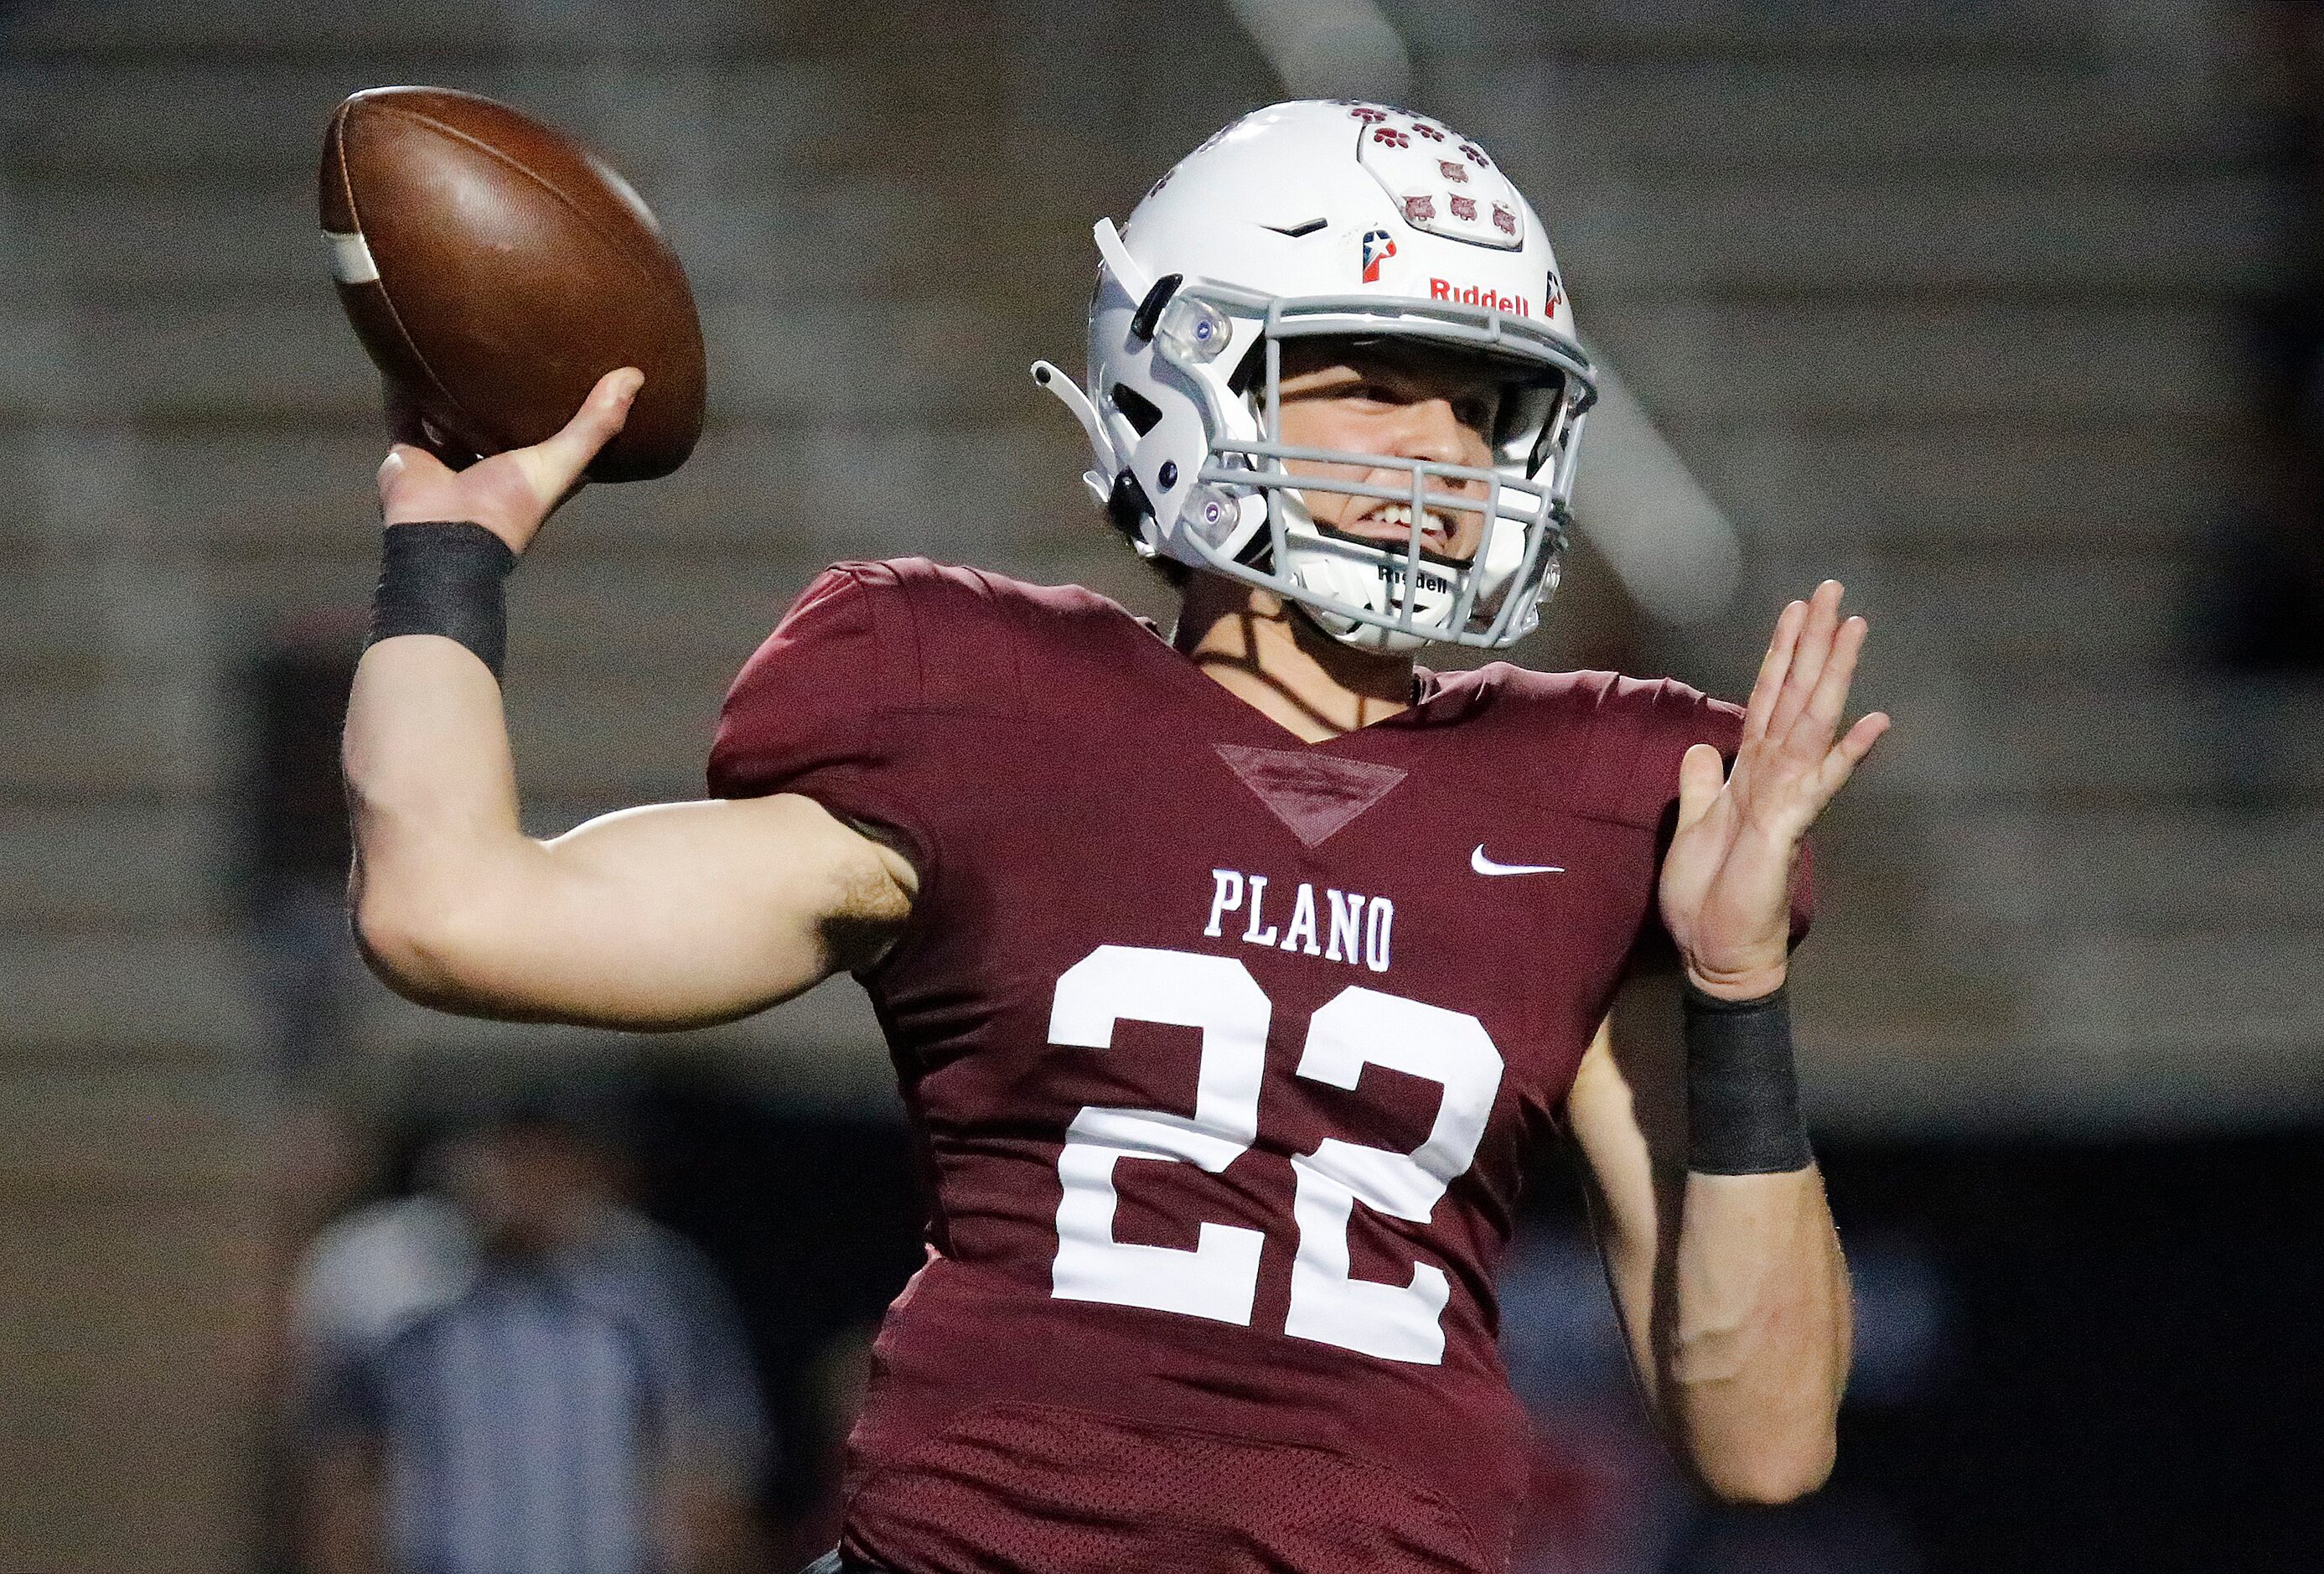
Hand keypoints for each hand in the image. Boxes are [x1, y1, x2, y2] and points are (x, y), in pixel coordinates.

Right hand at [376, 367, 642, 553]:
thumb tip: (635, 375)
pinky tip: (405, 352)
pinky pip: (403, 415)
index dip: (564, 411)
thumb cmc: (508, 506)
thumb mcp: (562, 461)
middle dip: (500, 393)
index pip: (554, 438)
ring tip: (454, 343)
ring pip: (447, 416)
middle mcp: (489, 467)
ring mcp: (447, 462)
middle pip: (496, 422)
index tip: (575, 374)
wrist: (440, 535)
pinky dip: (403, 389)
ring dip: (449, 388)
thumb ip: (596, 424)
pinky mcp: (409, 456)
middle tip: (508, 345)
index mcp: (528, 473)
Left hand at [1658, 580, 1889, 999]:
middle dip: (1813, 642)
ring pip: (1813, 722)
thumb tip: (1702, 746)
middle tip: (1831, 590)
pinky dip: (1846, 751)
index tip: (1795, 610)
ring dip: (1831, 674)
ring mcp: (1787, 797)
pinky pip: (1821, 782)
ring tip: (1852, 626)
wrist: (1717, 952)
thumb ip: (1701, 783)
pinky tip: (1877, 721)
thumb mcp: (1691, 826)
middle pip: (1796, 695)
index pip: (1766, 700)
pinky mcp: (1789, 826)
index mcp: (1750, 772)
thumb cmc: (1707, 896)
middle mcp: (1774, 775)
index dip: (1779, 655)